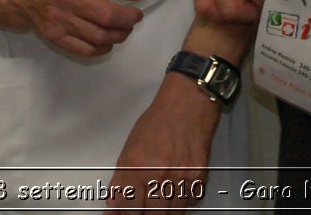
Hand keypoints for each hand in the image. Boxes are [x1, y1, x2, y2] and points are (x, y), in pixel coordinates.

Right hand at [4, 0, 144, 57]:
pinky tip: (108, 42)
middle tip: (134, 18)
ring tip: (123, 30)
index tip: (138, 0)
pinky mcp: (55, 38)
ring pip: (98, 36)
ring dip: (118, 36)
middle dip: (127, 21)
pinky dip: (102, 49)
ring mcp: (59, 22)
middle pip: (105, 16)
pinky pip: (85, 50)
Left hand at [106, 74, 220, 211]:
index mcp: (136, 170)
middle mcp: (158, 176)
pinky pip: (189, 203)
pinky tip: (177, 190)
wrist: (186, 106)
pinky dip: (182, 202)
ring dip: (165, 211)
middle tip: (147, 208)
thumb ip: (119, 184)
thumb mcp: (128, 151)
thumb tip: (112, 209)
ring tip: (161, 201)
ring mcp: (180, 179)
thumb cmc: (156, 124)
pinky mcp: (199, 178)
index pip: (129, 210)